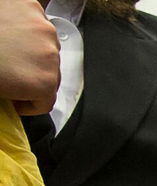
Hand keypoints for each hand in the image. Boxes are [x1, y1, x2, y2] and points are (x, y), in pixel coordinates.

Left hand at [0, 0, 59, 114]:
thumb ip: (11, 97)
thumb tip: (11, 100)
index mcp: (43, 82)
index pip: (46, 101)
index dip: (27, 103)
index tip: (16, 99)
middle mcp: (49, 54)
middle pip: (50, 71)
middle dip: (30, 74)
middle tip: (7, 71)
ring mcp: (41, 27)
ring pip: (44, 45)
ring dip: (29, 49)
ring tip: (5, 47)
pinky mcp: (29, 6)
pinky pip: (34, 22)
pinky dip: (22, 27)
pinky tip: (4, 29)